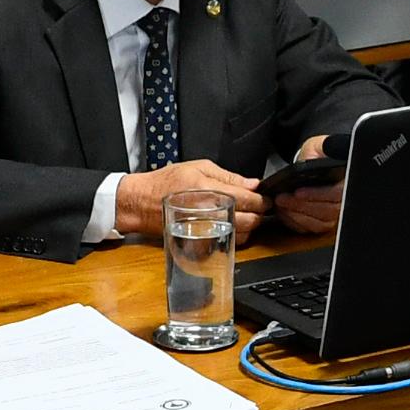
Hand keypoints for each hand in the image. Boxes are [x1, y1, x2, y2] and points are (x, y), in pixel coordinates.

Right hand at [112, 158, 259, 242]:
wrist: (142, 202)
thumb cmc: (166, 183)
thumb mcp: (198, 166)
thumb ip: (228, 176)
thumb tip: (253, 183)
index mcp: (210, 190)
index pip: (248, 199)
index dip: (263, 200)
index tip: (267, 198)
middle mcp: (209, 212)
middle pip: (249, 220)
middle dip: (260, 214)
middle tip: (261, 207)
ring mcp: (205, 229)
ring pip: (242, 234)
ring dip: (251, 226)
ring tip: (248, 216)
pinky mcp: (201, 241)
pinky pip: (228, 242)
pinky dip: (237, 235)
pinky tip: (234, 225)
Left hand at [271, 136, 344, 237]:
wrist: (315, 165)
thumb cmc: (318, 156)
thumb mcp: (319, 146)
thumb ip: (320, 149)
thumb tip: (318, 155)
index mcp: (347, 181)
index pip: (337, 193)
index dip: (317, 194)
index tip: (298, 192)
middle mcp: (344, 201)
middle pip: (327, 211)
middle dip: (300, 206)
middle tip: (282, 199)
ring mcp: (334, 214)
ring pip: (318, 223)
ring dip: (296, 215)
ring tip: (281, 204)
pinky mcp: (323, 223)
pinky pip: (311, 229)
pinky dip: (295, 223)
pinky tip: (285, 213)